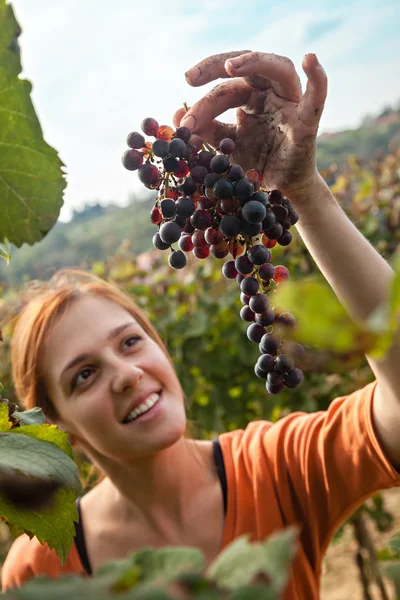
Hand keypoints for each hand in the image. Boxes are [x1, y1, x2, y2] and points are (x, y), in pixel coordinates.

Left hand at [173, 51, 326, 199]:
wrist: (279, 192)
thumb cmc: (255, 167)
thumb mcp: (226, 149)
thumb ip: (205, 132)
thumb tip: (174, 115)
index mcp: (249, 99)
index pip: (224, 88)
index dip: (202, 102)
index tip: (182, 120)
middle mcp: (270, 95)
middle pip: (246, 70)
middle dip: (215, 69)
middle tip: (190, 78)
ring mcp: (290, 104)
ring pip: (277, 69)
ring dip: (254, 62)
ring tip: (229, 67)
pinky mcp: (308, 121)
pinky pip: (317, 95)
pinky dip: (317, 77)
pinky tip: (310, 59)